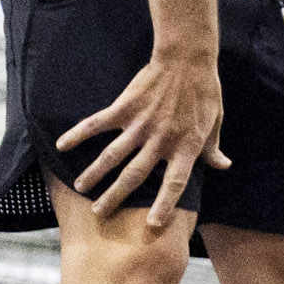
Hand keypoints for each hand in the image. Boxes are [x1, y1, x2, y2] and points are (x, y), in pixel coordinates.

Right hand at [57, 52, 228, 226]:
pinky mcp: (125, 107)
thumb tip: (222, 166)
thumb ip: (212, 148)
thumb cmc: (204, 93)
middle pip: (135, 175)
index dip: (165, 204)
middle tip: (99, 213)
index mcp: (186, 146)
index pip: (175, 182)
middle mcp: (161, 139)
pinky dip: (79, 134)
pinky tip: (61, 145)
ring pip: (113, 155)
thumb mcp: (215, 122)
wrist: (187, 60)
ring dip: (95, 173)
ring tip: (80, 188)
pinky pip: (98, 123)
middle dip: (116, 196)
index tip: (152, 224)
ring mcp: (141, 124)